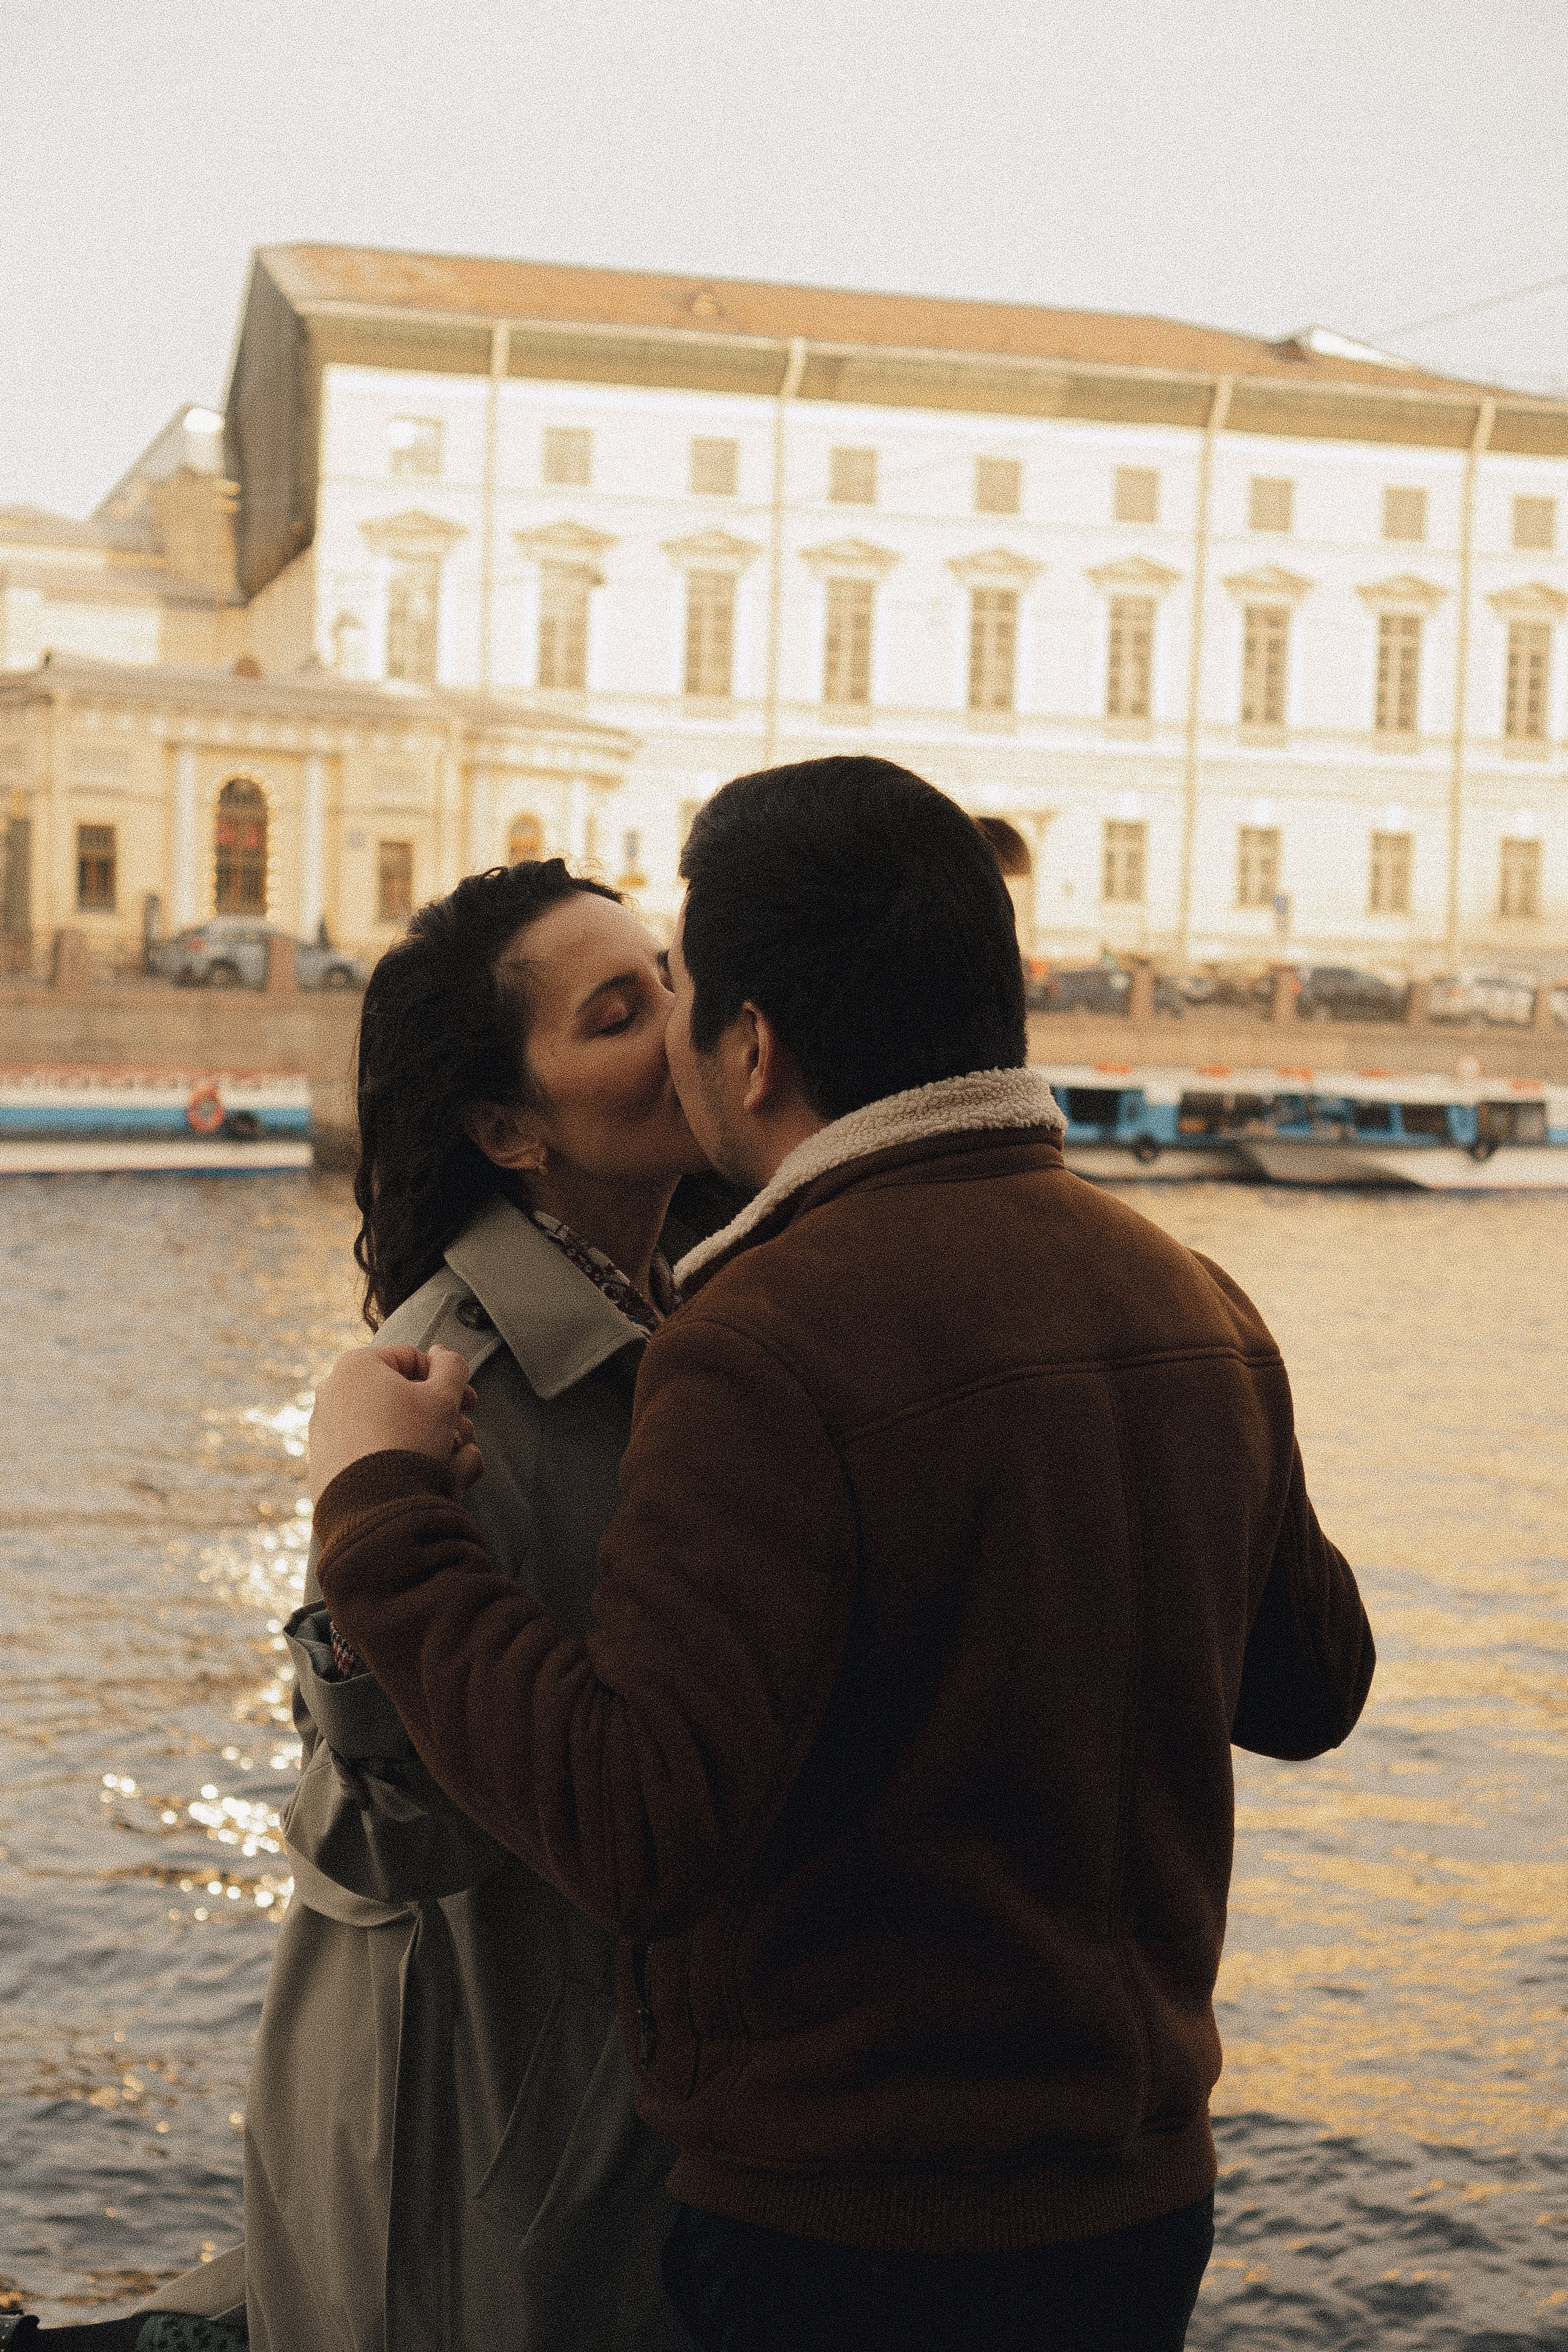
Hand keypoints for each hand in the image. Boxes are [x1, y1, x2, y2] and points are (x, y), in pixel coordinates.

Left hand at [309, 1344, 481, 1501]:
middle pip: (402, 1398)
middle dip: (440, 1418)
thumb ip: (451, 1367)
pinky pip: (373, 1457)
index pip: (414, 1360)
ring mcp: (326, 1431)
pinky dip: (402, 1465)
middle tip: (459, 1435)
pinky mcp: (326, 1466)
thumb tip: (443, 1354)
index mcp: (355, 1366)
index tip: (469, 1404)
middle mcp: (332, 1394)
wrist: (374, 1509)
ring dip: (429, 1444)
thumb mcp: (444, 1397)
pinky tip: (429, 1483)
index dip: (449, 1381)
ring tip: (452, 1465)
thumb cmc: (409, 1443)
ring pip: (392, 1430)